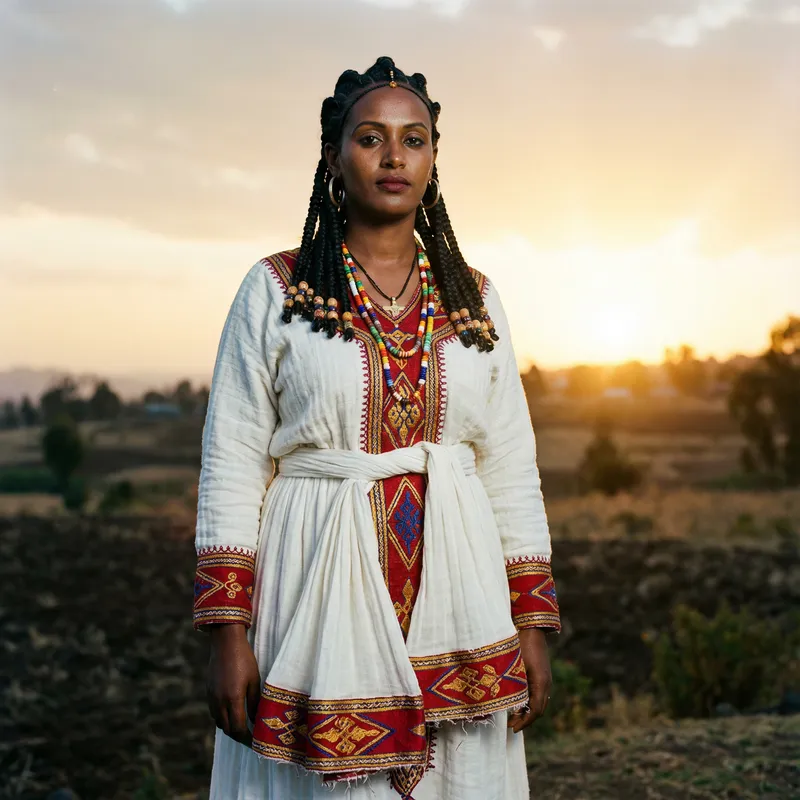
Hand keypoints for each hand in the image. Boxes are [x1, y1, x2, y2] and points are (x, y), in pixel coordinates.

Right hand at [206, 623, 261, 745]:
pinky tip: (232, 712)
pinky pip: (214, 712)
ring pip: (219, 722)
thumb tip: (256, 721)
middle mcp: (219, 701)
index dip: (247, 739)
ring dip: (229, 727)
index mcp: (232, 699)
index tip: (256, 742)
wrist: (225, 642)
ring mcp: (211, 697)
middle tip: (250, 737)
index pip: (238, 729)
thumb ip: (255, 703)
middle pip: (227, 729)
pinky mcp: (208, 691)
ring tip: (242, 726)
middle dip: (238, 736)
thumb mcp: (254, 680)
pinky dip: (222, 717)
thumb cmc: (244, 659)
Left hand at [508, 628, 551, 732]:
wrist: (532, 628)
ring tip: (513, 717)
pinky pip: (538, 694)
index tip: (513, 728)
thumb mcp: (515, 666)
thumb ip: (512, 685)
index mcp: (541, 683)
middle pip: (539, 709)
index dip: (525, 721)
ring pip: (539, 702)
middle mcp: (546, 684)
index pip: (535, 710)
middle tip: (511, 726)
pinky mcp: (542, 675)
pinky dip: (529, 702)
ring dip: (528, 712)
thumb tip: (504, 702)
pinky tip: (518, 703)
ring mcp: (545, 679)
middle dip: (526, 720)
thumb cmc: (521, 644)